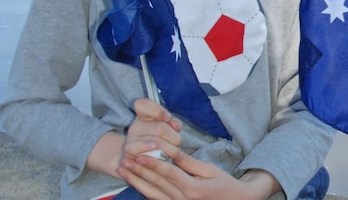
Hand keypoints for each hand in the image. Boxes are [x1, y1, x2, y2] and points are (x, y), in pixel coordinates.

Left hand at [118, 150, 280, 199]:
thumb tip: (173, 152)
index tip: (140, 155)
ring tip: (123, 171)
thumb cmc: (224, 184)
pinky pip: (157, 199)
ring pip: (152, 194)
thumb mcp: (210, 170)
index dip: (153, 164)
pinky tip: (135, 181)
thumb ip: (189, 163)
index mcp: (193, 189)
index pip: (169, 174)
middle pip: (156, 184)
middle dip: (139, 172)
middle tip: (124, 161)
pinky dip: (145, 190)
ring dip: (136, 182)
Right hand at [124, 98, 182, 160]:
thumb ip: (173, 124)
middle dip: (174, 138)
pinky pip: (138, 147)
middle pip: (160, 128)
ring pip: (156, 141)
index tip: (167, 117)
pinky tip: (156, 150)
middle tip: (178, 145)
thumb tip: (176, 126)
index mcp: (144, 117)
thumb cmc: (158, 142)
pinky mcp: (128, 151)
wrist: (138, 161)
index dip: (157, 110)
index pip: (143, 104)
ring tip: (175, 154)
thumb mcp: (167, 130)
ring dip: (170, 150)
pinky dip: (147, 148)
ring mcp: (131, 138)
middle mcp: (136, 126)